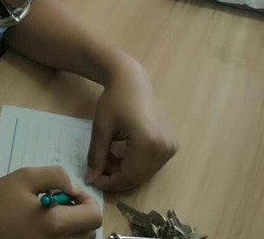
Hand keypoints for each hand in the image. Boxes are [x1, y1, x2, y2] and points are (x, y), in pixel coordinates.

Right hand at [0, 166, 100, 237]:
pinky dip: (62, 235)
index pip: (94, 216)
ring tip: (51, 214)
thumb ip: (55, 175)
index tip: (69, 192)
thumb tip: (73, 187)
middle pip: (90, 231)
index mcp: (56, 224)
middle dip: (81, 213)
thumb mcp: (24, 177)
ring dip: (74, 226)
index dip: (87, 200)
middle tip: (60, 202)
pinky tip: (43, 226)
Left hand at [87, 64, 177, 190]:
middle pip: (138, 176)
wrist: (132, 82)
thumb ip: (97, 156)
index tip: (94, 179)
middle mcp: (164, 147)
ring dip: (125, 171)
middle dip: (117, 177)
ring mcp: (171, 146)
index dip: (110, 182)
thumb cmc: (114, 101)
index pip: (129, 176)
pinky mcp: (172, 144)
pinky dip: (135, 163)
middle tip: (98, 169)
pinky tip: (120, 153)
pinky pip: (151, 163)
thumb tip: (91, 179)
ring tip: (108, 158)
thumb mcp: (101, 129)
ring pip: (145, 172)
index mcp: (148, 143)